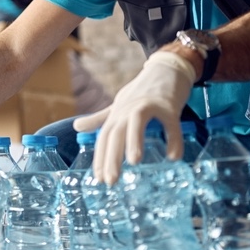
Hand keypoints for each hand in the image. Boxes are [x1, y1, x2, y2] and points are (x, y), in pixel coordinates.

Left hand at [73, 51, 195, 184]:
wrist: (166, 68)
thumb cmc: (142, 90)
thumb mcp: (119, 104)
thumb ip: (100, 118)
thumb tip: (76, 127)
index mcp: (117, 113)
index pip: (104, 137)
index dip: (100, 158)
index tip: (98, 179)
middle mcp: (128, 109)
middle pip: (116, 132)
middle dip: (111, 157)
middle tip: (110, 181)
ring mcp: (148, 105)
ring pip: (136, 122)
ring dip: (134, 141)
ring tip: (133, 162)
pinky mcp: (168, 104)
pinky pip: (170, 123)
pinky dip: (172, 139)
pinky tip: (173, 156)